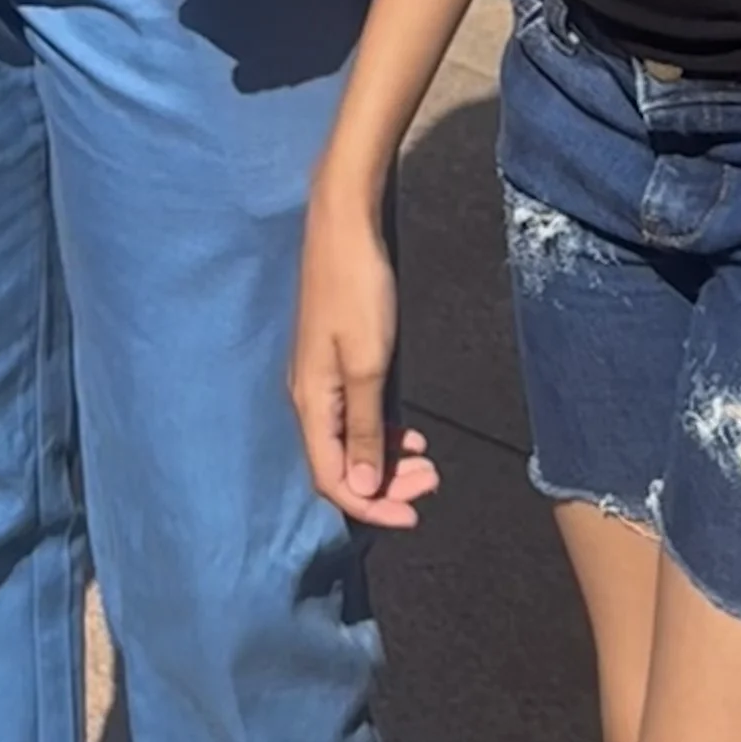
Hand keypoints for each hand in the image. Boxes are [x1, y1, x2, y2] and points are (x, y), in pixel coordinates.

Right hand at [292, 184, 438, 526]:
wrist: (344, 226)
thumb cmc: (356, 291)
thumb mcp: (368, 365)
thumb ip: (361, 427)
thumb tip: (358, 484)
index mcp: (310, 402)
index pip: (332, 477)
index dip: (370, 505)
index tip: (413, 515)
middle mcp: (309, 397)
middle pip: (340, 464)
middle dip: (385, 484)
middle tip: (431, 481)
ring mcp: (321, 378)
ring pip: (350, 440)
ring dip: (386, 458)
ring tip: (427, 461)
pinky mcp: (335, 361)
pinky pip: (355, 415)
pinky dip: (381, 432)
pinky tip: (408, 432)